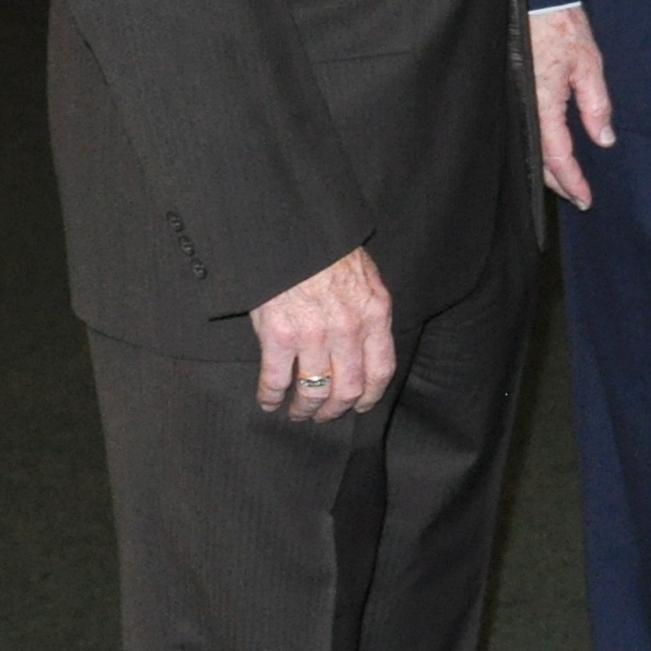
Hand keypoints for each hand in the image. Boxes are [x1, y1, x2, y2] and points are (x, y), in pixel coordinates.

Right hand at [250, 245, 393, 421]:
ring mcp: (314, 335)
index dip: (371, 396)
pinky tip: (268, 402)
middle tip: (323, 416)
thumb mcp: (366, 279)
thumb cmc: (331, 252)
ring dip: (304, 408)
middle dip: (335, 410)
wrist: (297, 234)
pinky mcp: (279, 337)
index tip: (361, 406)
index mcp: (375, 314)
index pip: (381, 369)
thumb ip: (368, 312)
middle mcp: (349, 330)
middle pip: (348, 388)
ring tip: (297, 413)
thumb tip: (367, 342)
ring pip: (314, 391)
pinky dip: (271, 397)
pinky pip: (276, 380)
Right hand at [531, 5, 615, 210]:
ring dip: (546, 168)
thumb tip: (603, 140)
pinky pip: (525, 129)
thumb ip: (596, 105)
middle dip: (558, 182)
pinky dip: (537, 147)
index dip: (571, 180)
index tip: (585, 199)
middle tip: (579, 198)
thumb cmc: (563, 27)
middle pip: (539, 158)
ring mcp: (515, 100)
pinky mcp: (514, 91)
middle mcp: (524, 106)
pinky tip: (547, 153)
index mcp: (543, 102)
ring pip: (530, 146)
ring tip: (566, 184)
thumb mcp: (589, 64)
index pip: (557, 154)